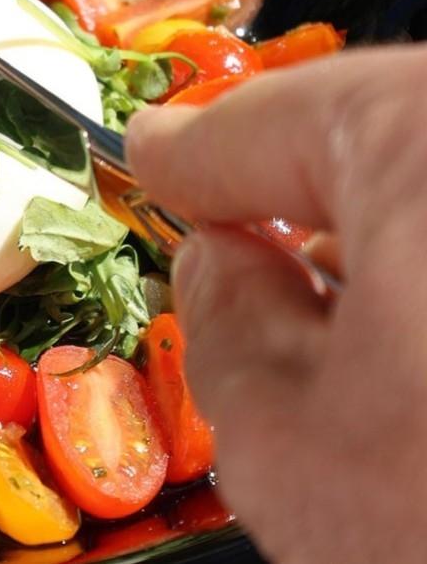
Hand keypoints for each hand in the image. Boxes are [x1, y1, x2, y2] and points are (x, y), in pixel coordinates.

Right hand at [126, 45, 426, 562]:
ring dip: (409, 239)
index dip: (197, 154)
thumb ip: (221, 316)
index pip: (271, 119)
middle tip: (243, 240)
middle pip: (391, 134)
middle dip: (310, 190)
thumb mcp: (291, 450)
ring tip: (367, 328)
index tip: (167, 158)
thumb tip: (227, 261)